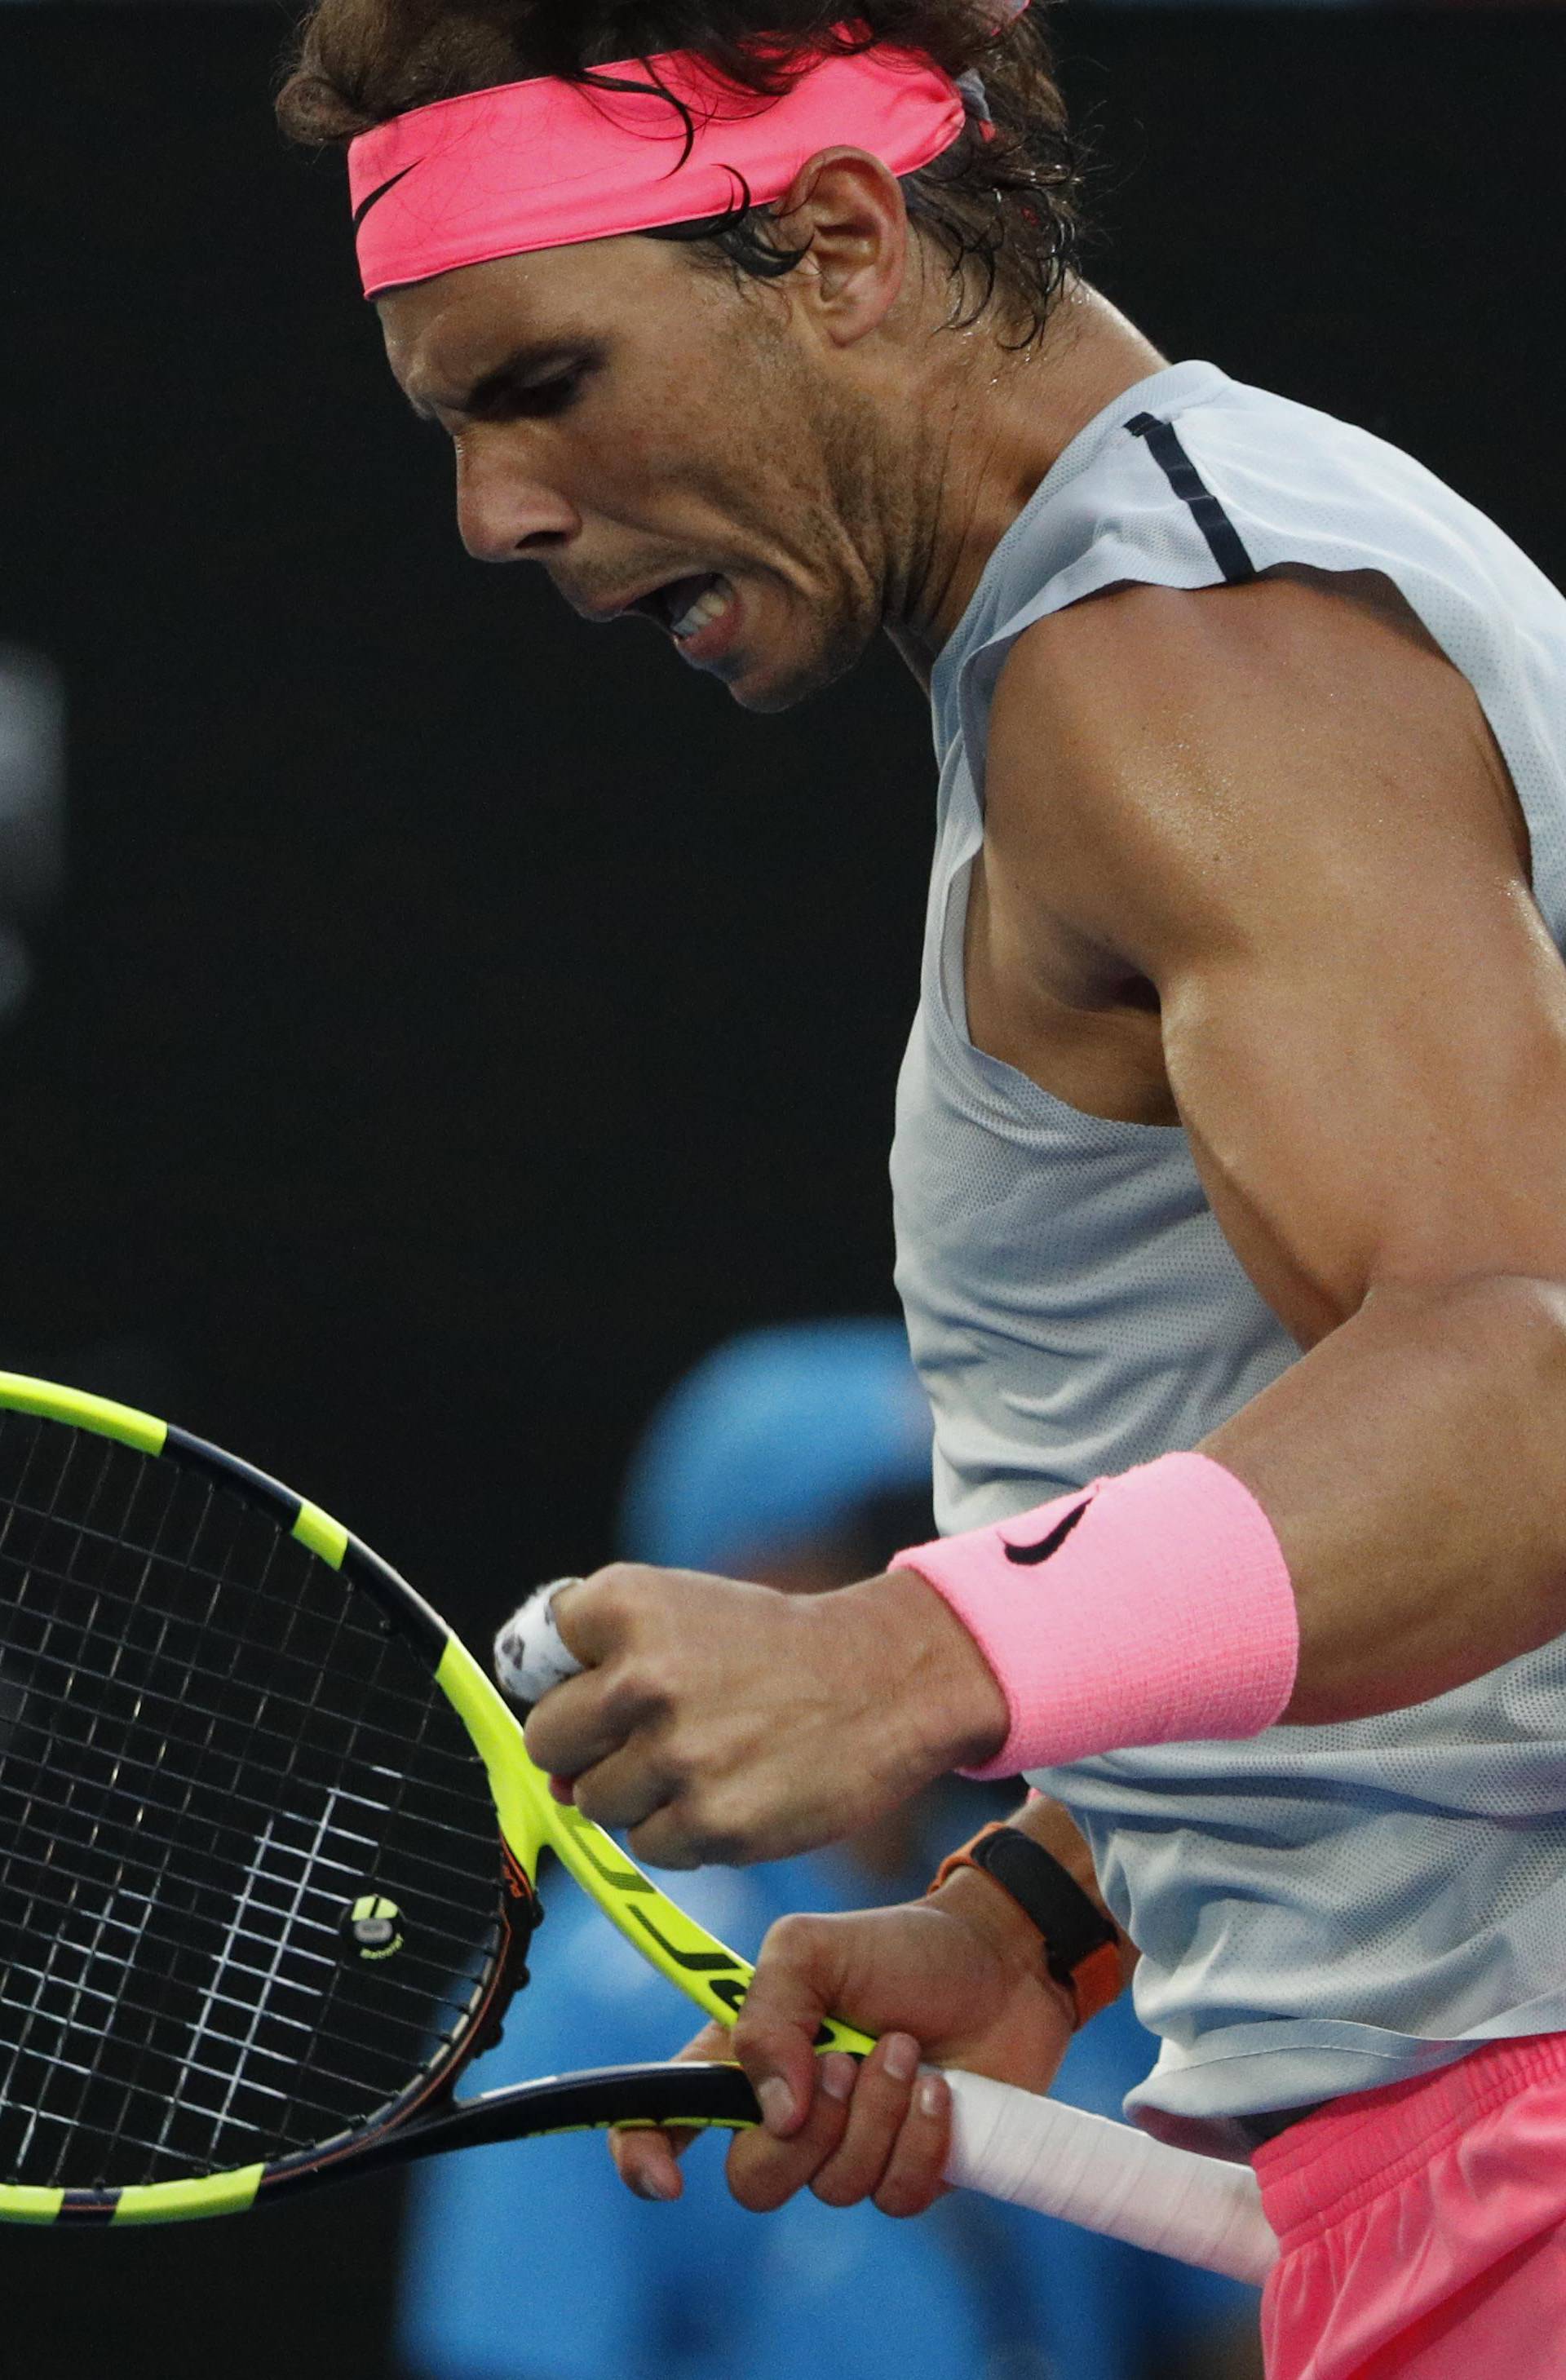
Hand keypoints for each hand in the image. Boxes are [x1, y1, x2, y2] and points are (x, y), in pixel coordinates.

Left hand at [521, 1563, 1006, 1866]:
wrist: (886, 1680)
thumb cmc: (772, 1650)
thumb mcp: (684, 1613)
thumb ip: (601, 1669)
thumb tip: (551, 1783)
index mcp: (628, 1604)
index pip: (534, 1658)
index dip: (573, 1675)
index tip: (614, 1674)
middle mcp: (642, 1676)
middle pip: (549, 1740)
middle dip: (589, 1746)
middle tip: (656, 1731)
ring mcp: (676, 1755)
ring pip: (597, 1801)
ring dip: (640, 1792)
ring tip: (709, 1756)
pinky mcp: (711, 1823)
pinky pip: (650, 1845)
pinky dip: (683, 1830)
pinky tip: (734, 1790)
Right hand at [612, 1867, 1073, 2215]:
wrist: (1002, 1962)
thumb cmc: (900, 1948)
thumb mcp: (813, 1949)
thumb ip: (768, 2016)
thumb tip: (773, 2114)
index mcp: (745, 2056)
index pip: (667, 2118)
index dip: (644, 2155)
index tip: (667, 2181)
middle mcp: (789, 2114)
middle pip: (752, 2180)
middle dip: (808, 2125)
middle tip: (847, 2058)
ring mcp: (852, 2150)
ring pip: (833, 2189)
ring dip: (877, 2114)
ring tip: (908, 2049)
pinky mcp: (913, 2173)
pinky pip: (897, 2198)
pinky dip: (922, 2141)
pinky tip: (943, 2090)